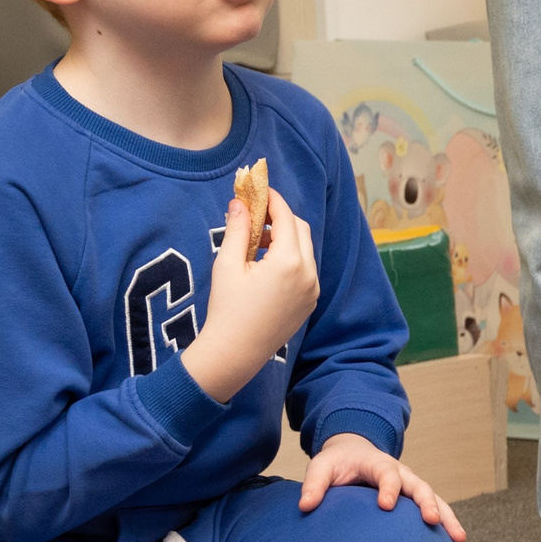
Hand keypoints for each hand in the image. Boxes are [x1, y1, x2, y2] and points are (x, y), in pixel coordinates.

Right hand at [183, 187, 319, 402]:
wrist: (236, 352)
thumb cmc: (228, 308)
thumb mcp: (228, 264)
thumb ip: (238, 229)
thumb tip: (240, 202)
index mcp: (290, 262)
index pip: (287, 217)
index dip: (273, 200)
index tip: (259, 189)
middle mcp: (309, 273)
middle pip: (301, 230)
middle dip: (280, 217)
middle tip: (255, 214)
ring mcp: (312, 289)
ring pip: (304, 250)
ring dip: (285, 238)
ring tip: (255, 241)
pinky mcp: (309, 302)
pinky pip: (305, 269)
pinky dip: (290, 258)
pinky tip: (265, 264)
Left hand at [300, 433, 468, 541]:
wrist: (353, 452)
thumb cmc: (337, 463)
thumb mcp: (321, 467)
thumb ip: (314, 484)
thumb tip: (305, 506)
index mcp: (379, 464)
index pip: (388, 474)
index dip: (389, 488)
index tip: (386, 505)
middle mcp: (401, 474)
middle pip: (420, 487)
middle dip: (428, 503)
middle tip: (432, 521)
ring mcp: (411, 487)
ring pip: (435, 501)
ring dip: (448, 520)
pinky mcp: (414, 500)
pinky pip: (435, 512)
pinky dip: (448, 528)